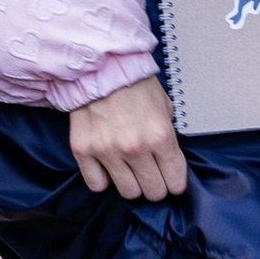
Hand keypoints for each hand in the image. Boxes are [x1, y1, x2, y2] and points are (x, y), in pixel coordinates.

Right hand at [69, 73, 187, 202]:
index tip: (171, 180)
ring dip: (132, 184)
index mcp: (160, 136)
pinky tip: (108, 167)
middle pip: (153, 192)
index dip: (175, 183)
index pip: (175, 182)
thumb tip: (168, 157)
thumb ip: (168, 135)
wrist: (101, 66)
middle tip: (151, 176)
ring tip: (129, 171)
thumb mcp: (165, 106)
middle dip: (156, 186)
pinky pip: (97, 184)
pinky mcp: (84, 150)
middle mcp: (135, 148)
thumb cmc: (134, 83)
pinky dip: (103, 179)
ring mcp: (108, 151)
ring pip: (128, 192)